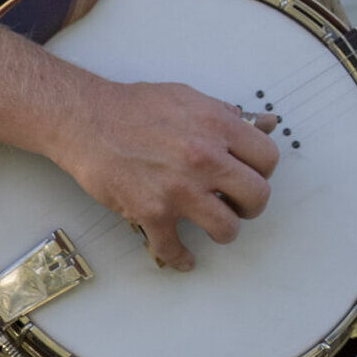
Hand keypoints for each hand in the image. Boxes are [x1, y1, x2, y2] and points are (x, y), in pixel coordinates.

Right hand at [54, 81, 281, 271]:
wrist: (87, 120)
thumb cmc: (137, 107)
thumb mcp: (190, 98)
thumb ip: (228, 115)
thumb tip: (266, 124)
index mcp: (218, 127)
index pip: (268, 158)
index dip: (263, 170)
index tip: (252, 175)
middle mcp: (204, 158)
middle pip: (257, 197)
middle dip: (250, 205)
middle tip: (238, 203)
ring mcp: (178, 189)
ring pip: (226, 229)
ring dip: (223, 231)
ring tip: (214, 224)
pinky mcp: (151, 212)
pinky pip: (174, 249)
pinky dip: (180, 258)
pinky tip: (183, 258)